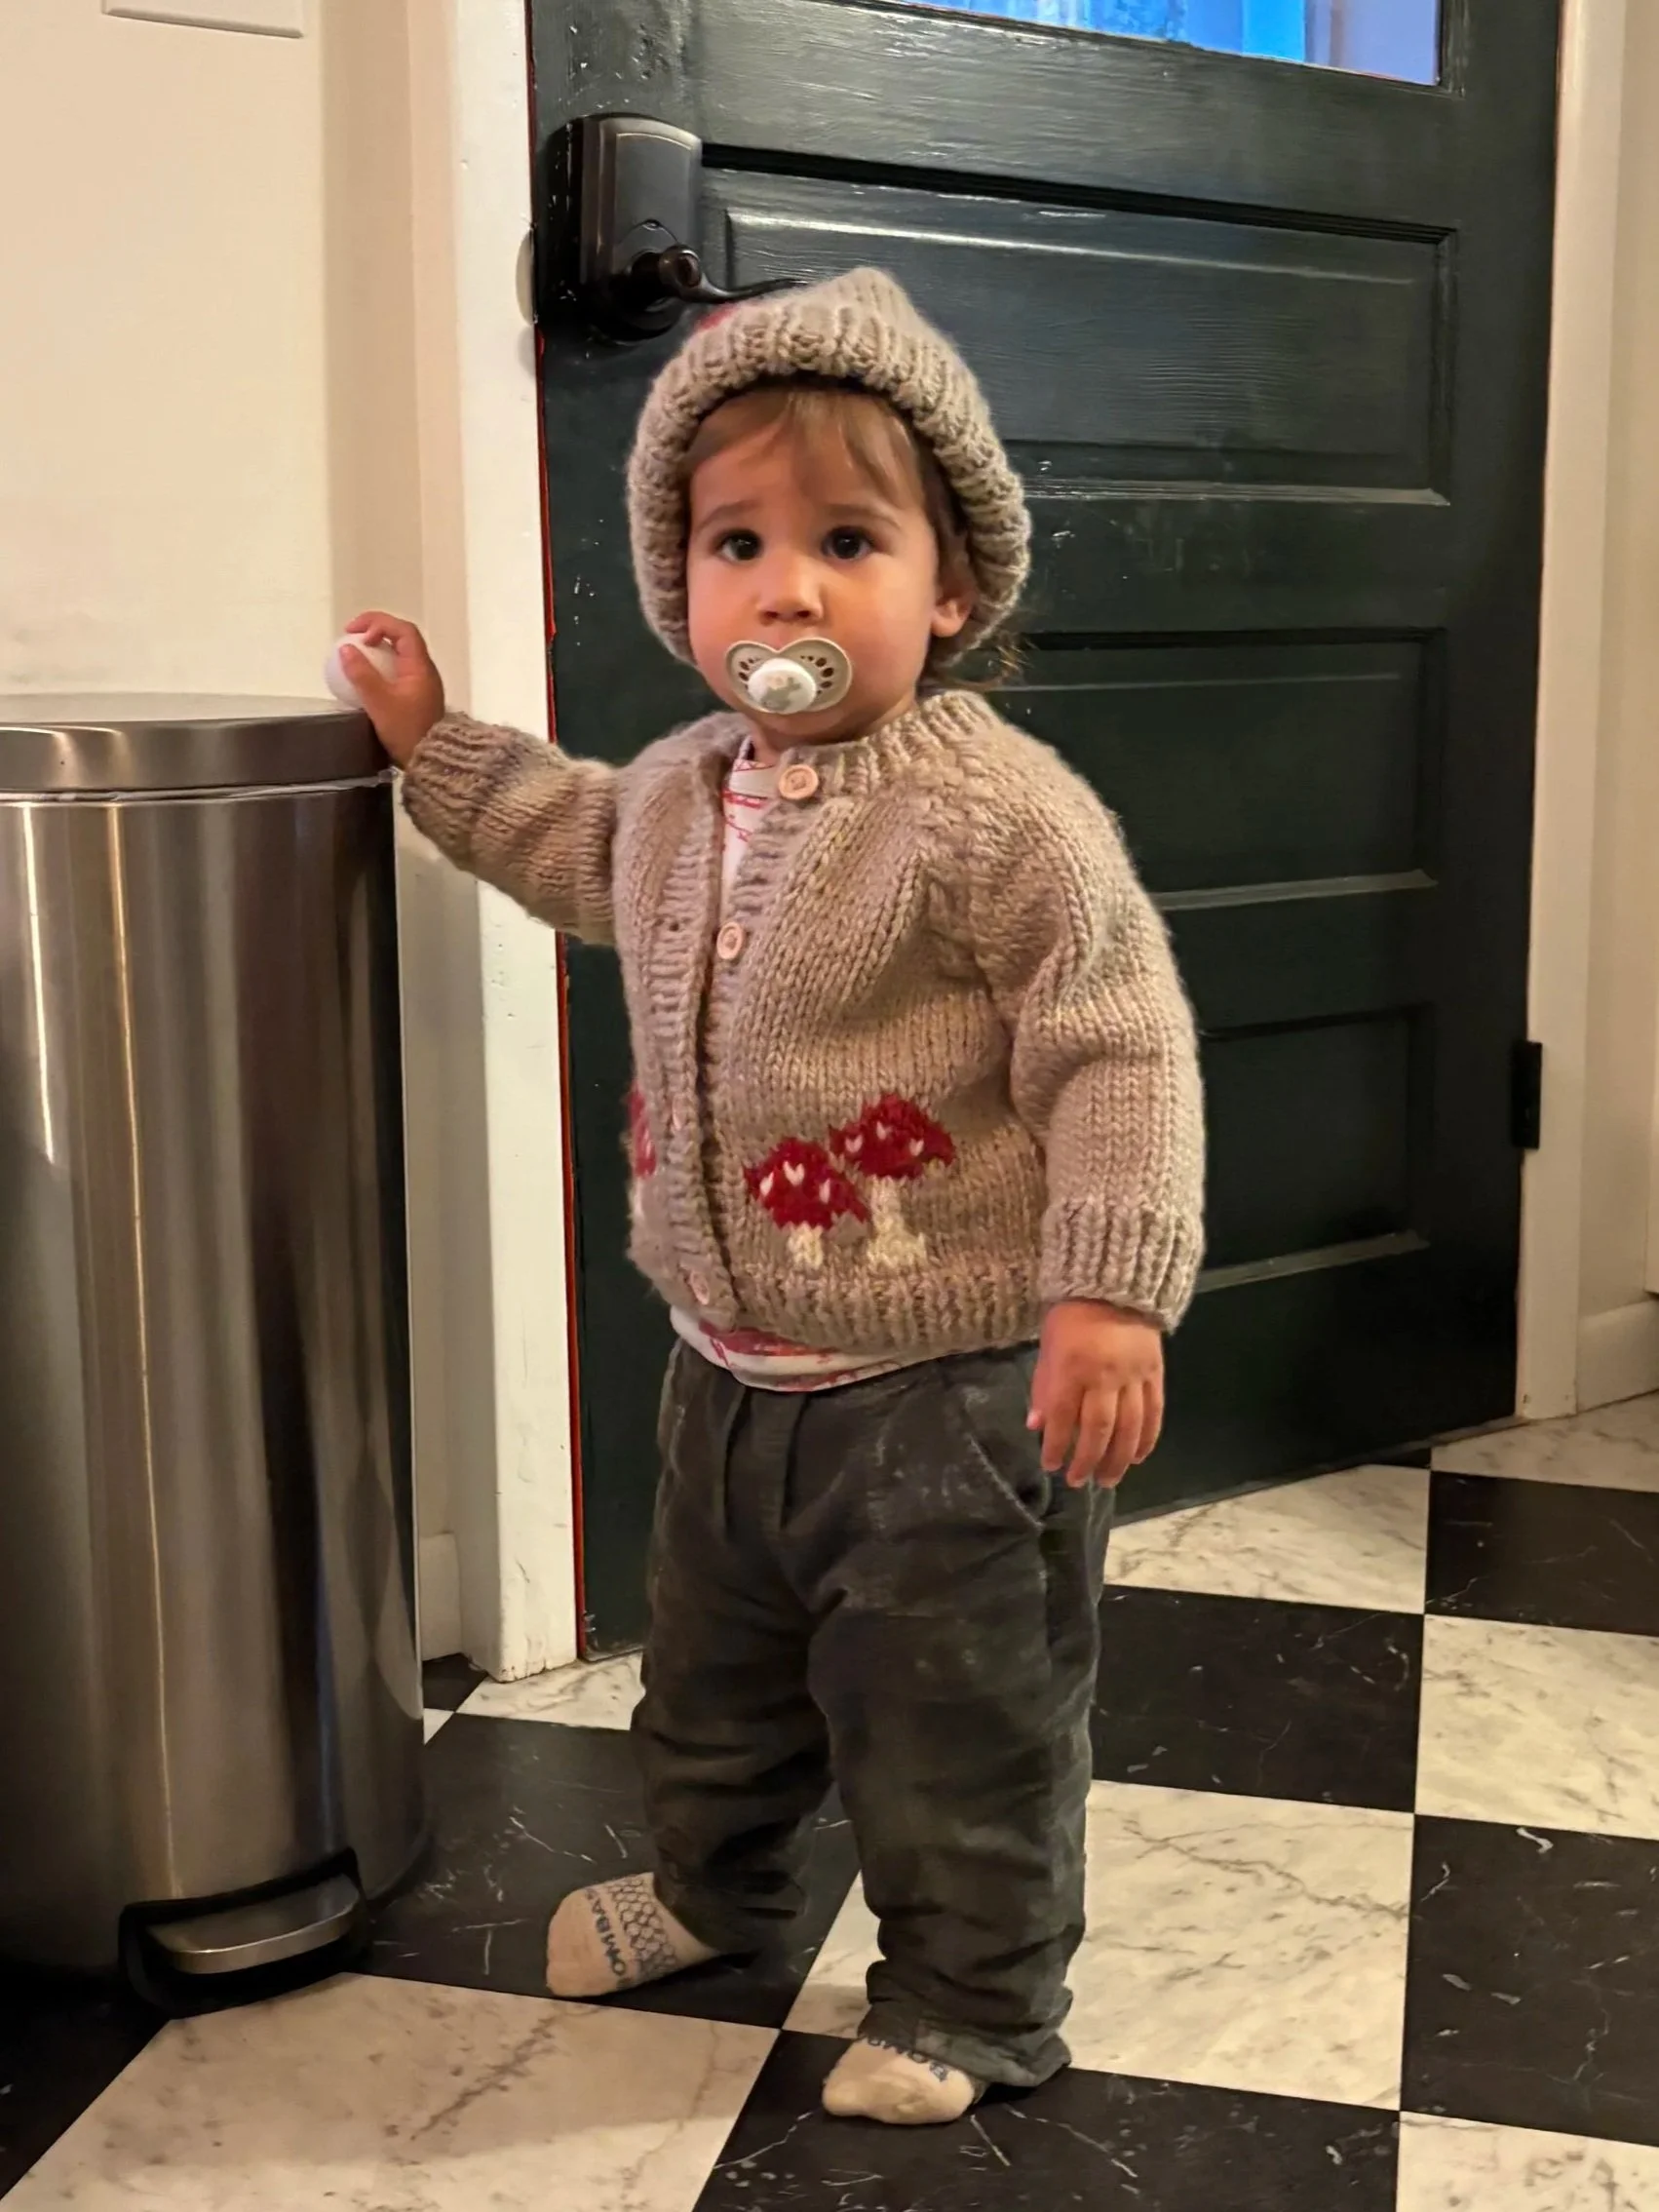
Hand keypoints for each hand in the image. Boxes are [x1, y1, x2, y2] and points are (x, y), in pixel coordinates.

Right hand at [340, 612, 445, 768]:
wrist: (431, 761)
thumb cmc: (407, 731)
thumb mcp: (379, 703)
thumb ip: (361, 674)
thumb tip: (346, 649)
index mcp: (420, 666)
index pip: (402, 629)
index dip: (377, 622)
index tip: (354, 632)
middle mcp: (425, 670)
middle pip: (402, 638)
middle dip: (375, 632)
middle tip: (352, 640)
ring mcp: (422, 684)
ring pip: (399, 655)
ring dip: (377, 650)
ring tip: (356, 656)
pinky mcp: (417, 697)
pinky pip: (397, 671)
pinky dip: (381, 667)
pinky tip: (366, 679)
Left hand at [1029, 1301, 1164, 1489]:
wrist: (1114, 1286)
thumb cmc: (1071, 1317)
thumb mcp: (1048, 1348)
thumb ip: (1044, 1388)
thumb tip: (1037, 1426)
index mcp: (1073, 1367)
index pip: (1064, 1417)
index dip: (1057, 1446)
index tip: (1051, 1466)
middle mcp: (1105, 1376)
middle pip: (1098, 1429)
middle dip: (1087, 1460)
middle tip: (1079, 1481)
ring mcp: (1134, 1376)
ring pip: (1128, 1427)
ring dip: (1118, 1459)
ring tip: (1108, 1480)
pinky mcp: (1155, 1374)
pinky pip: (1153, 1413)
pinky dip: (1146, 1439)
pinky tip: (1137, 1457)